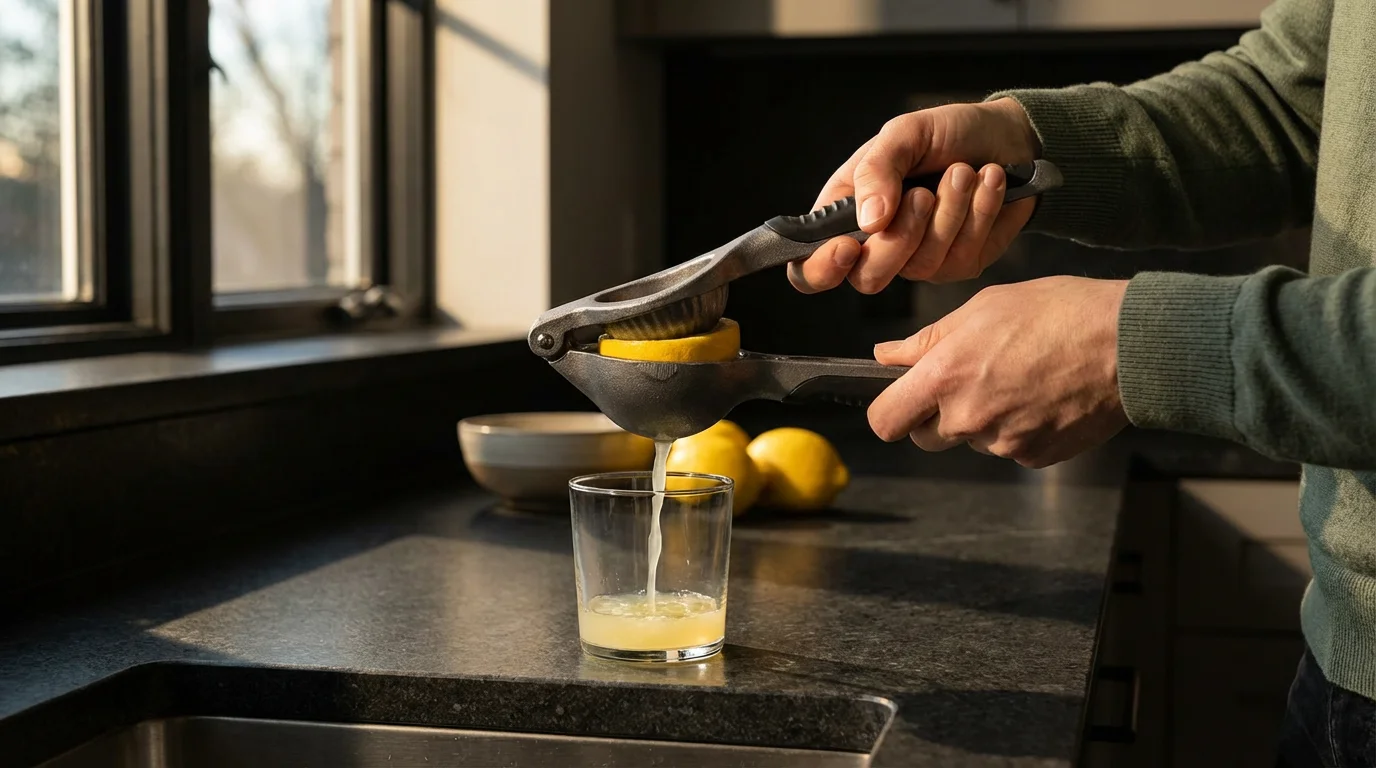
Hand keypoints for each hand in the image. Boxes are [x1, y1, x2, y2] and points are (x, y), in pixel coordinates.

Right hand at [790, 98, 1040, 293]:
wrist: (1007, 136)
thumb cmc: (946, 132)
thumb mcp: (905, 133)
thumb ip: (877, 170)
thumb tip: (869, 221)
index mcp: (845, 215)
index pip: (810, 267)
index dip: (821, 268)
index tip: (848, 246)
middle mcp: (877, 245)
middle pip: (868, 278)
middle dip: (901, 236)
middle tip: (924, 193)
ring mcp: (920, 260)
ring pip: (923, 266)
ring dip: (950, 211)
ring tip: (964, 171)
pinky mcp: (961, 264)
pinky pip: (964, 257)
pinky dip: (980, 213)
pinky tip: (989, 182)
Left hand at [867, 277, 1130, 468]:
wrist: (1129, 343)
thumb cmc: (1058, 312)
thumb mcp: (982, 308)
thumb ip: (927, 341)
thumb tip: (885, 357)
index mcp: (945, 377)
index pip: (885, 421)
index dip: (889, 411)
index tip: (901, 399)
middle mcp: (968, 418)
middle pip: (925, 437)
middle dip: (936, 415)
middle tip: (970, 379)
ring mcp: (1002, 443)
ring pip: (971, 441)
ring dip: (982, 419)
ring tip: (1019, 377)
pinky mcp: (1034, 457)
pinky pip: (1008, 448)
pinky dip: (1017, 428)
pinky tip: (1043, 395)